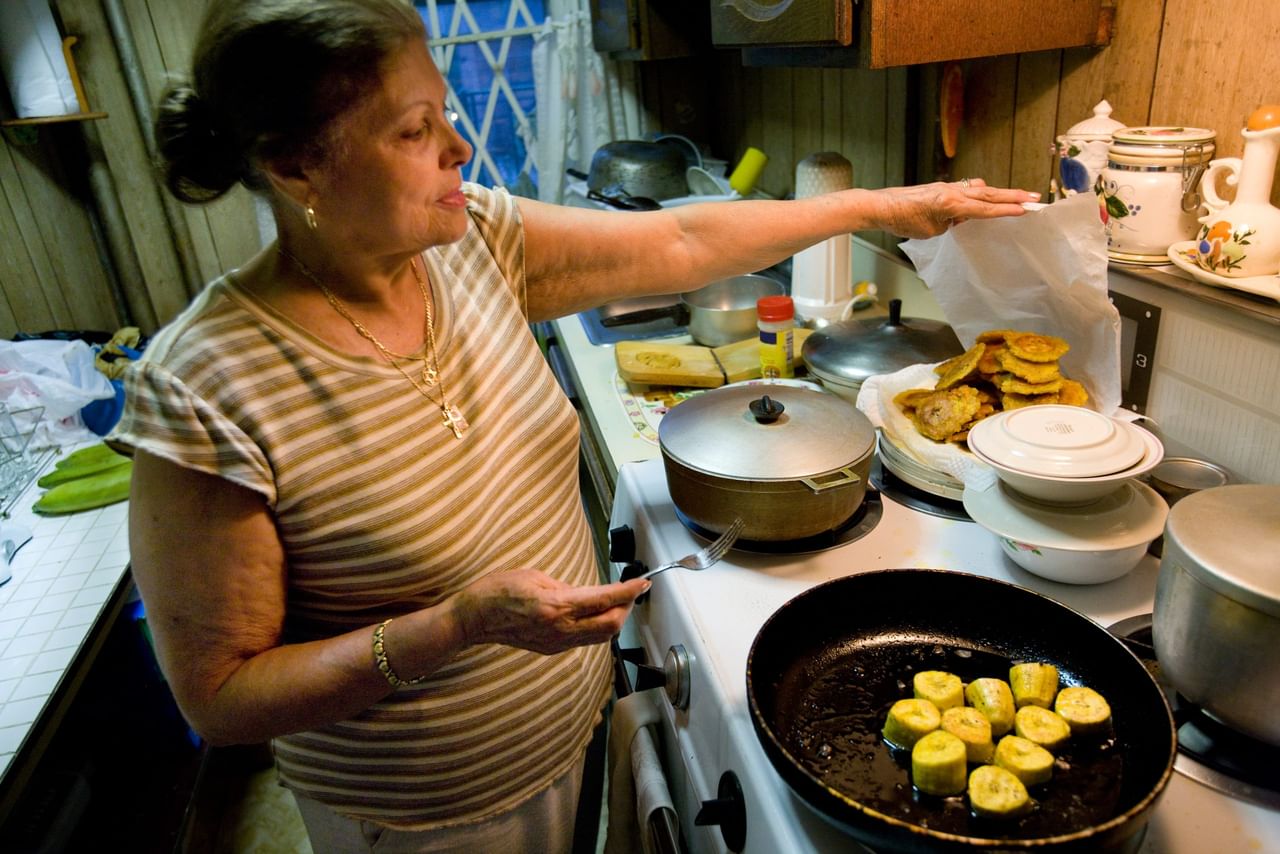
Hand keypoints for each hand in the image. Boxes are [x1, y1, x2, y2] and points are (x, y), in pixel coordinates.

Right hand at [452, 569, 650, 653]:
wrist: (474, 619)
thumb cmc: (498, 591)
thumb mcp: (535, 577)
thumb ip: (566, 587)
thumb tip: (587, 593)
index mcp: (556, 606)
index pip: (604, 600)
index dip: (628, 591)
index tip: (643, 583)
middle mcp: (560, 629)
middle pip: (610, 624)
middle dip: (627, 608)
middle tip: (632, 592)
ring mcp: (556, 643)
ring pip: (600, 636)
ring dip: (614, 619)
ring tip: (618, 602)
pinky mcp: (551, 649)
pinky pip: (584, 640)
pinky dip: (597, 627)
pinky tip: (595, 614)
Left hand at [874, 179, 1038, 238]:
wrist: (882, 206)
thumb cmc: (903, 220)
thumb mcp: (931, 231)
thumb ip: (951, 223)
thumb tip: (964, 218)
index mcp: (951, 204)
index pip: (984, 209)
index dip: (1006, 211)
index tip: (1025, 210)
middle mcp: (953, 192)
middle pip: (989, 194)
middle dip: (1013, 197)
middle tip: (1035, 198)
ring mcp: (948, 187)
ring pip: (981, 189)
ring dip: (1000, 193)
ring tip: (1020, 196)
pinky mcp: (943, 188)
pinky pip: (968, 189)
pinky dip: (982, 192)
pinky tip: (987, 195)